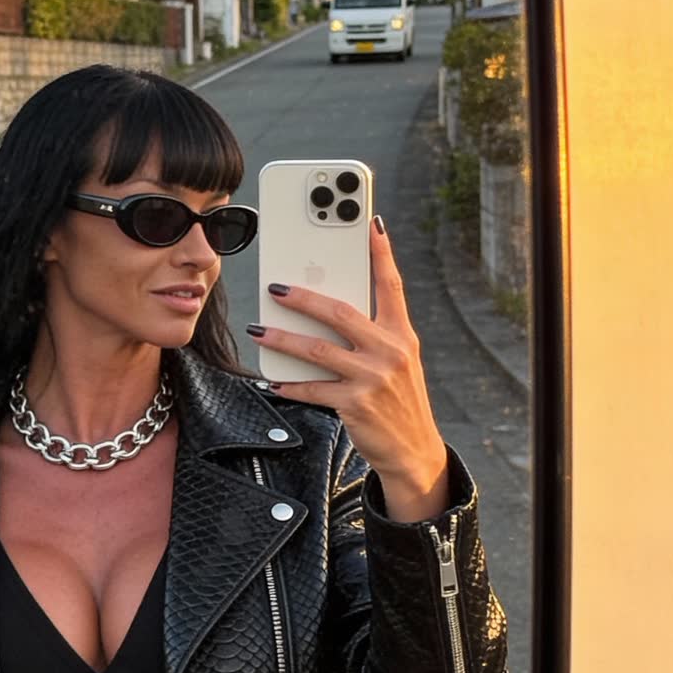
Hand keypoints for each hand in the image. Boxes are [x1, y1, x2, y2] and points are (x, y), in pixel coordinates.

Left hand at [251, 219, 448, 507]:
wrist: (413, 450)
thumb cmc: (399, 399)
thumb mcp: (399, 361)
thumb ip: (374, 334)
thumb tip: (333, 307)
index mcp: (402, 334)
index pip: (391, 285)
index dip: (381, 253)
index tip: (370, 222)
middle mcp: (390, 351)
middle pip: (341, 313)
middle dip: (304, 298)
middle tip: (276, 287)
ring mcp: (373, 378)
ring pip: (318, 350)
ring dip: (283, 339)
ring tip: (259, 329)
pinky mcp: (356, 404)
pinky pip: (314, 389)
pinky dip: (290, 384)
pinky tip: (273, 381)